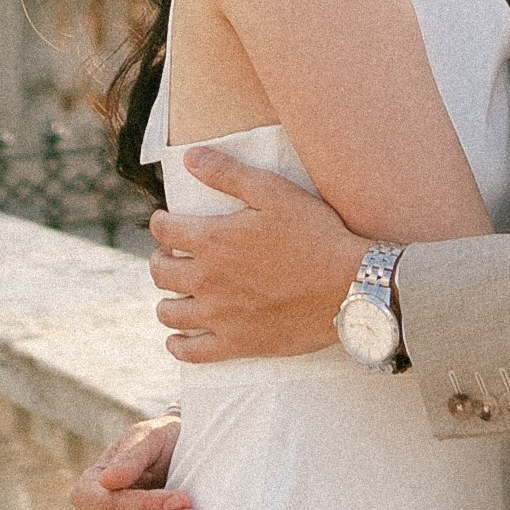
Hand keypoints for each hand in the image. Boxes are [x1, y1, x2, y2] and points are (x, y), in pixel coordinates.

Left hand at [156, 154, 366, 362]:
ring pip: (169, 313)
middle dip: (160, 259)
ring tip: (178, 292)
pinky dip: (178, 345)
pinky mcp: (237, 344)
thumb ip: (228, 174)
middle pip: (160, 272)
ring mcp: (220, 316)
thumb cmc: (316, 234)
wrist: (350, 286)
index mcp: (212, 240)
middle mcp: (207, 280)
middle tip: (173, 255)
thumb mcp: (274, 192)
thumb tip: (190, 156)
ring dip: (166, 299)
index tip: (167, 221)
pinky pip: (191, 353)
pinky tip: (179, 338)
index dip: (161, 222)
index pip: (163, 230)